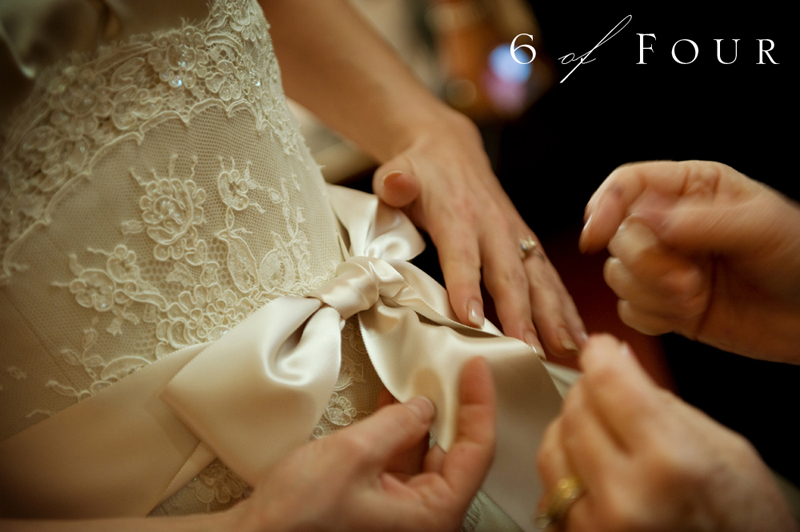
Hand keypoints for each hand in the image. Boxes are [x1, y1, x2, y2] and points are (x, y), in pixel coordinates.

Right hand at [227, 356, 495, 531]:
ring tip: (422, 375)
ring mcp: (402, 509)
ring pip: (428, 452)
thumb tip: (425, 405)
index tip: (477, 369)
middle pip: (456, 452)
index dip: (480, 406)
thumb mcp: (355, 455)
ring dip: (423, 414)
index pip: (476, 453)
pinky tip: (394, 399)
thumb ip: (397, 425)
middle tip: (453, 368)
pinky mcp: (380, 500)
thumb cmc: (301, 516)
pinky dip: (399, 428)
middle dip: (453, 407)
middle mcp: (424, 516)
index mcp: (432, 515)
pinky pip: (401, 458)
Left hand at [372, 112, 585, 356]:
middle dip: (521, 314)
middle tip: (528, 350)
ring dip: (554, 316)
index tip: (471, 319)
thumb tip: (396, 184)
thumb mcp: (398, 171)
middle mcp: (494, 226)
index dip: (466, 285)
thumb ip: (395, 184)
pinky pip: (550, 280)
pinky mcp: (528, 246)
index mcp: (458, 214)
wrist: (450, 150)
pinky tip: (575, 339)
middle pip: (510, 274)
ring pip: (539, 280)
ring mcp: (516, 237)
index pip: (462, 253)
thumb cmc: (420, 171)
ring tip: (566, 351)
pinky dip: (566, 309)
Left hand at [536, 334, 796, 531]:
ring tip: (606, 430)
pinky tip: (597, 464)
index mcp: (671, 462)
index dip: (600, 354)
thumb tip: (618, 360)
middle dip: (590, 389)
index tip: (601, 348)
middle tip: (611, 390)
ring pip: (553, 444)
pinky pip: (553, 484)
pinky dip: (569, 464)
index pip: (607, 381)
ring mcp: (597, 524)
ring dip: (573, 426)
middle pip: (575, 409)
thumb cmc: (746, 520)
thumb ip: (663, 402)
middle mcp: (627, 496)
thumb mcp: (726, 449)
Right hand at [580, 160, 799, 362]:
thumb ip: (700, 220)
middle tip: (687, 279)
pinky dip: (654, 317)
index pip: (628, 185)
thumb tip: (646, 220)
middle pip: (618, 236)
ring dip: (653, 294)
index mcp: (691, 188)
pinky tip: (688, 313)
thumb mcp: (760, 227)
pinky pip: (628, 310)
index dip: (605, 206)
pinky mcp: (662, 303)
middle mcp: (669, 224)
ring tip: (696, 296)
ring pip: (617, 275)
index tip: (596, 234)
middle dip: (646, 264)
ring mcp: (663, 265)